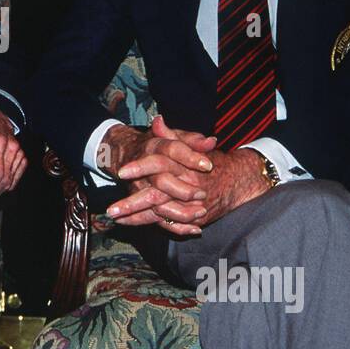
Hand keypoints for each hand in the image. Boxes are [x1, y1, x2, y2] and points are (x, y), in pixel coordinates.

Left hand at [110, 130, 270, 233]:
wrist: (238, 182)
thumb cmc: (208, 162)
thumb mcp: (190, 146)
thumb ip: (171, 136)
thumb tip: (156, 121)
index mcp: (184, 166)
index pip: (160, 164)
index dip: (140, 168)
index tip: (120, 172)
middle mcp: (187, 187)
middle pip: (156, 196)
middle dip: (132, 204)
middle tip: (111, 210)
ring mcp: (190, 206)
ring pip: (161, 215)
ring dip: (138, 219)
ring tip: (116, 220)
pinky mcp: (193, 218)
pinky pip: (171, 225)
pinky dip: (153, 226)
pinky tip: (133, 225)